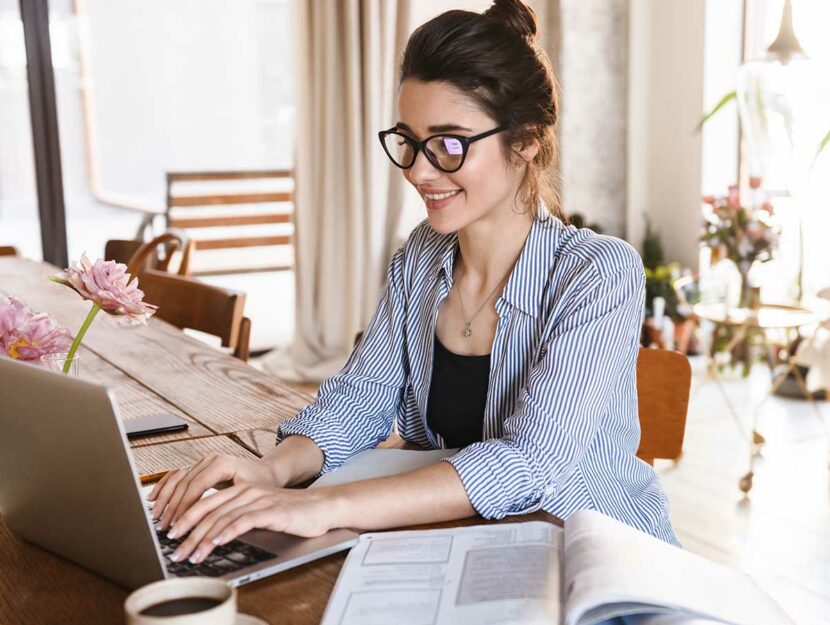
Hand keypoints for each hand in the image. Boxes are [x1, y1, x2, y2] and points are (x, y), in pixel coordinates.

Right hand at [148, 453, 281, 530]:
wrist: (266, 473)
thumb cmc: (262, 485)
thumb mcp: (251, 495)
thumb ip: (231, 507)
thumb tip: (214, 528)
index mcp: (222, 463)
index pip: (197, 485)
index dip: (184, 506)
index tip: (177, 525)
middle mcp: (210, 459)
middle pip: (184, 483)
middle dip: (172, 507)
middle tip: (164, 527)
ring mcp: (202, 462)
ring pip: (177, 479)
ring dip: (165, 499)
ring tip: (157, 518)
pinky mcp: (198, 467)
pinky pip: (176, 475)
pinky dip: (164, 487)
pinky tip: (153, 499)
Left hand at [167, 484, 339, 563]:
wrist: (322, 507)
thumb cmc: (292, 513)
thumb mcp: (261, 512)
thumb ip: (238, 517)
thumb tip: (211, 535)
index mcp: (242, 490)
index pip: (206, 502)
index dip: (186, 518)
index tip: (171, 535)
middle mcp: (247, 492)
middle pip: (209, 510)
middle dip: (188, 531)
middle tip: (175, 550)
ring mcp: (259, 500)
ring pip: (223, 517)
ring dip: (203, 538)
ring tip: (191, 554)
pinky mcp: (272, 510)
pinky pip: (244, 520)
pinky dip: (227, 532)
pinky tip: (216, 542)